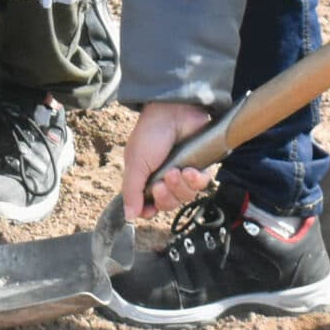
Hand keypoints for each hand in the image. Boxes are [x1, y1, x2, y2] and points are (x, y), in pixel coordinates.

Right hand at [121, 101, 217, 220]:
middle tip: (162, 181)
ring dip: (180, 186)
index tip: (150, 207)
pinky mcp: (199, 167)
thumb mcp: (135, 164)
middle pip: (168, 204)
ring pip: (185, 197)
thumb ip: (132, 192)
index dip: (151, 209)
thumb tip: (128, 217)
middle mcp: (164, 178)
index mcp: (145, 178)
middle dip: (166, 196)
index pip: (149, 206)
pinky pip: (201, 186)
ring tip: (176, 170)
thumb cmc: (151, 134)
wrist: (174, 112)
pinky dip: (196, 180)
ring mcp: (182, 173)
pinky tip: (190, 170)